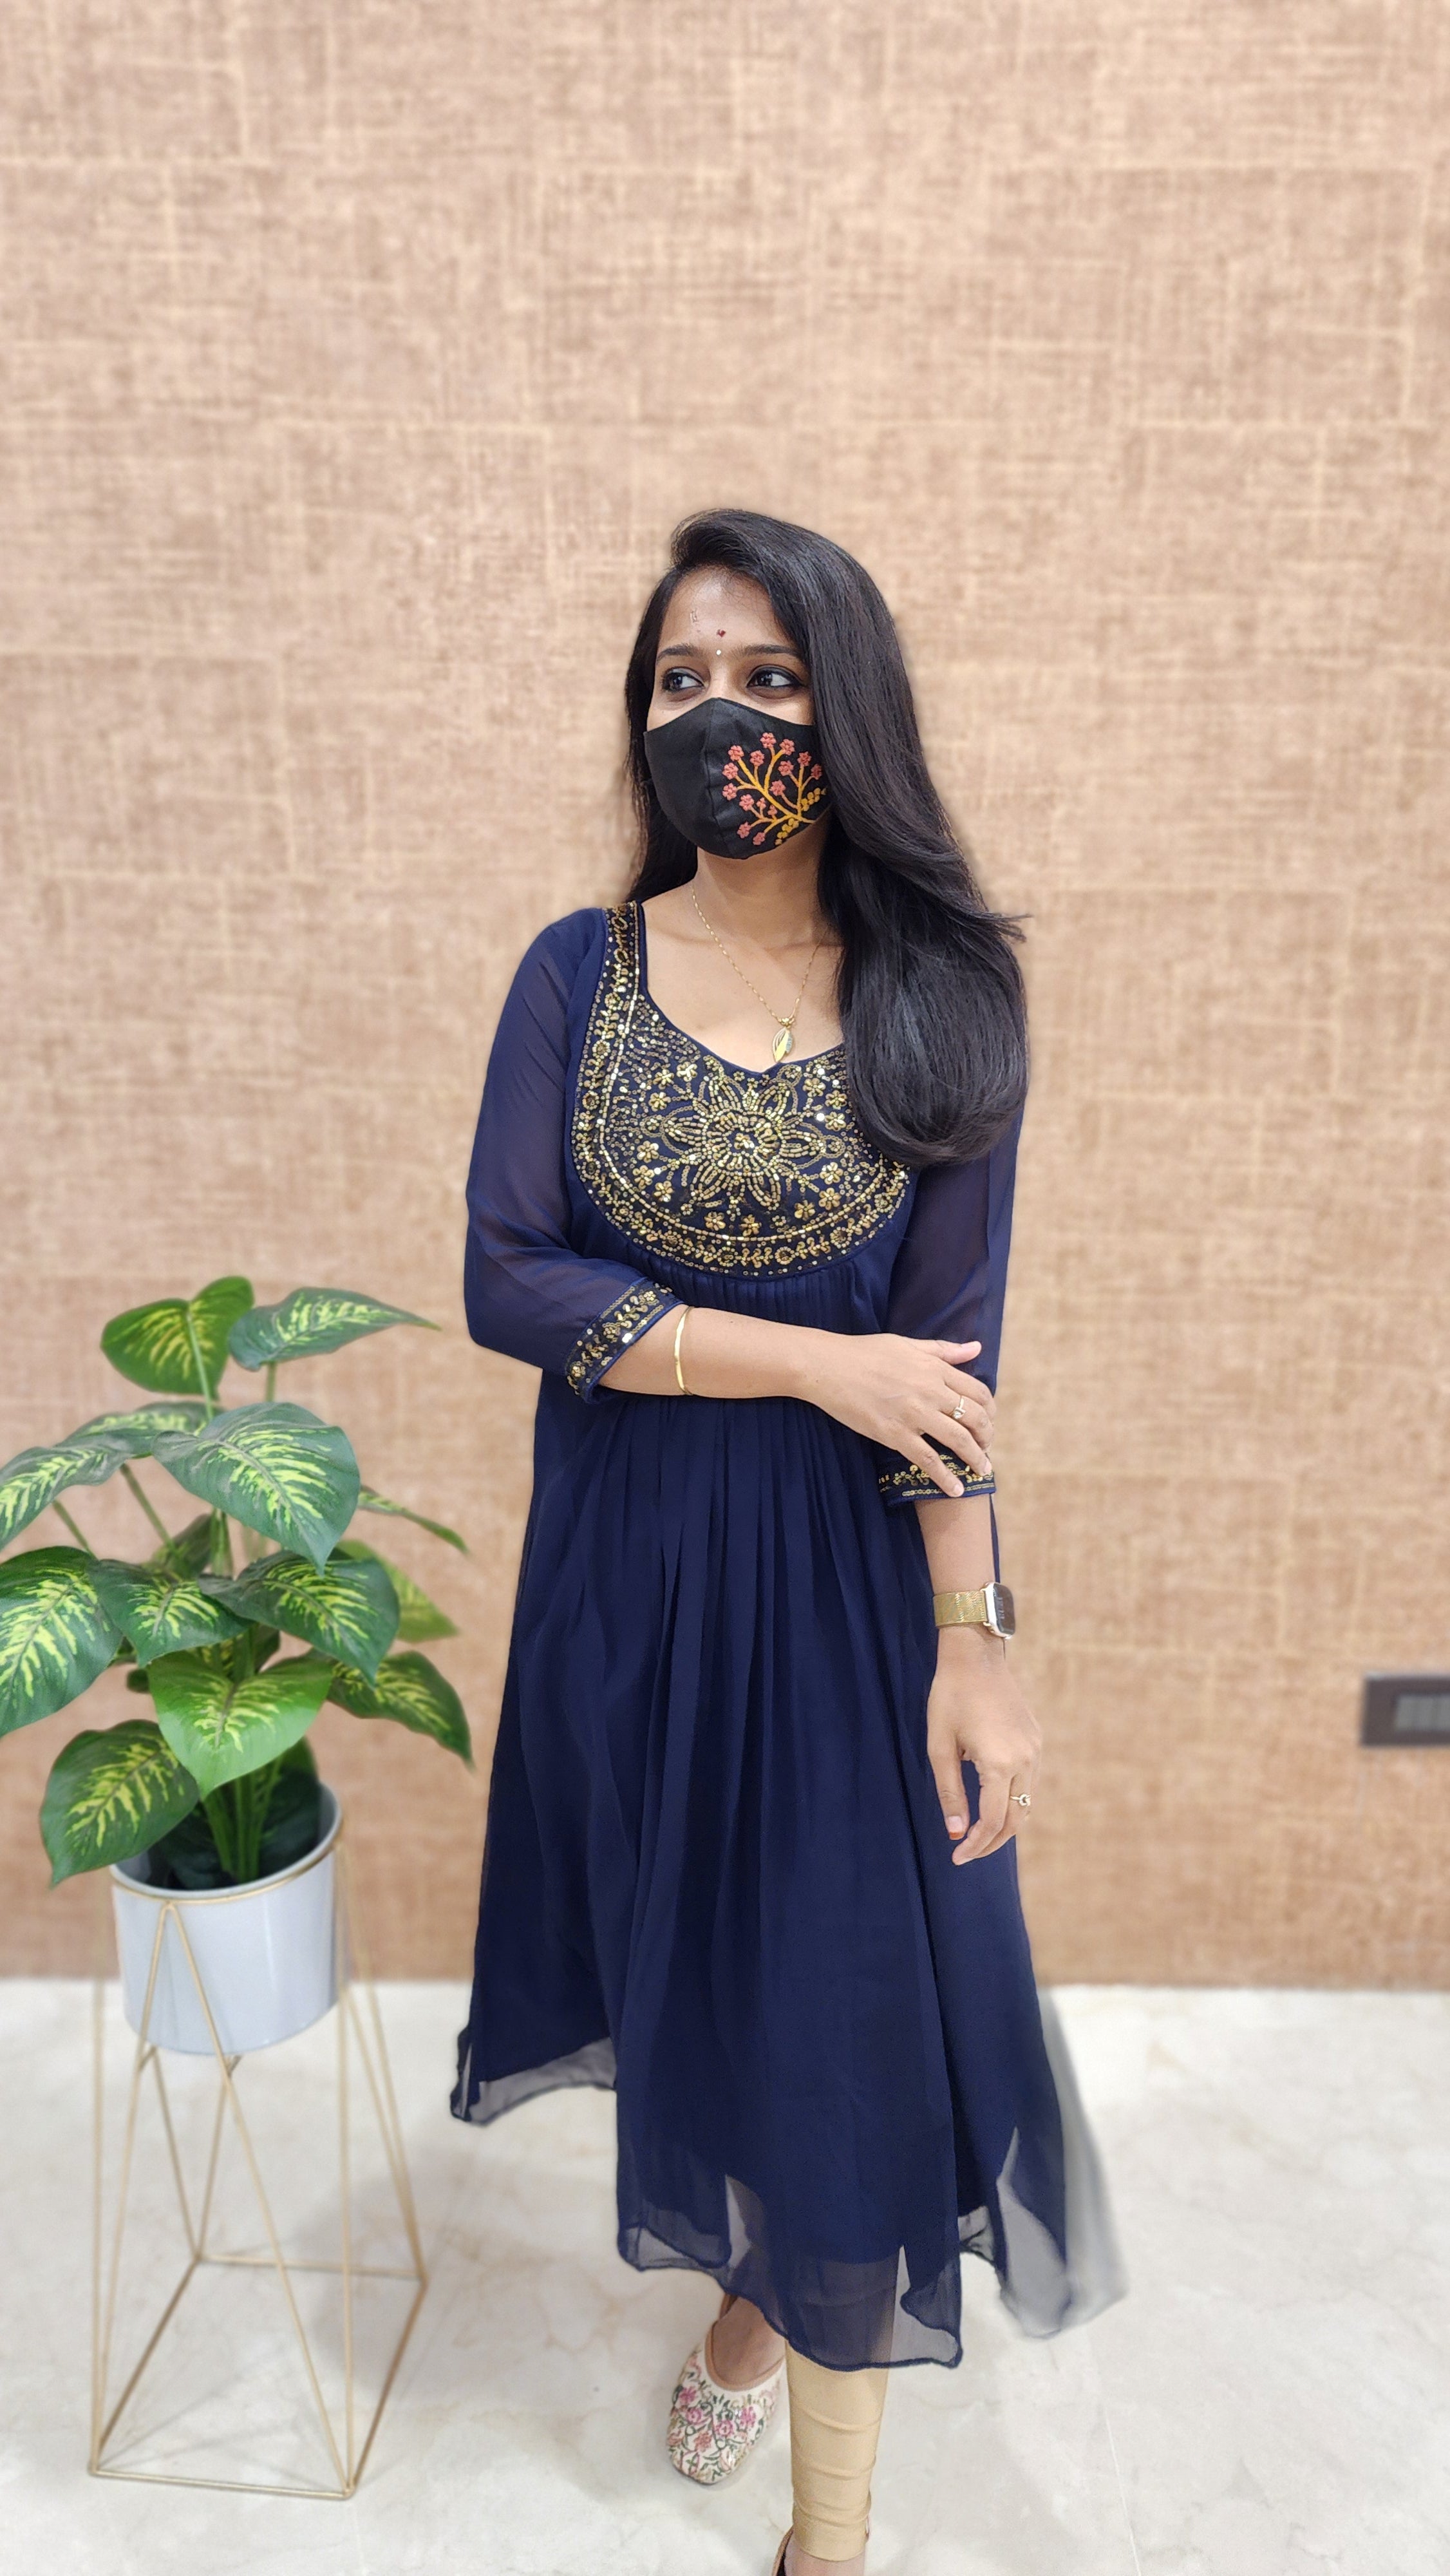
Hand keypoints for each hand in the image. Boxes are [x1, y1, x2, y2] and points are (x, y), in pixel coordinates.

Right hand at [793, 1333, 993, 1496]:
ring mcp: (914, 1414)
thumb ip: (943, 1350)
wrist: (828, 1367)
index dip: (989, 1410)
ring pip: (958, 1440)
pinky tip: (955, 1489)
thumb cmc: (865, 1352)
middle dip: (987, 1436)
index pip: (978, 1391)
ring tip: (982, 1470)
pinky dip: (945, 1477)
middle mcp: (931, 1391)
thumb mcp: (908, 1344)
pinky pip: (928, 1459)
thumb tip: (977, 1347)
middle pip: (975, 1417)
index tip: (988, 1422)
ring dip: (976, 1458)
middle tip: (986, 1448)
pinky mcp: (895, 1434)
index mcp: (935, 1368)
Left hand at [927, 1629, 1040, 1863]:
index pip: (993, 1821)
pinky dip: (1012, 1801)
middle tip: (967, 1852)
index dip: (976, 1845)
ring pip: (1027, 1804)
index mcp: (999, 1763)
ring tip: (978, 1834)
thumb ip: (949, 1792)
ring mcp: (1035, 1750)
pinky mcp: (1036, 1740)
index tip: (957, 1858)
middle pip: (1016, 1820)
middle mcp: (1025, 1760)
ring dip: (1005, 1824)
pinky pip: (1029, 1782)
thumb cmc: (950, 1698)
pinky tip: (991, 1804)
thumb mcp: (939, 1746)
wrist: (976, 1656)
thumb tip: (956, 1833)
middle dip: (992, 1842)